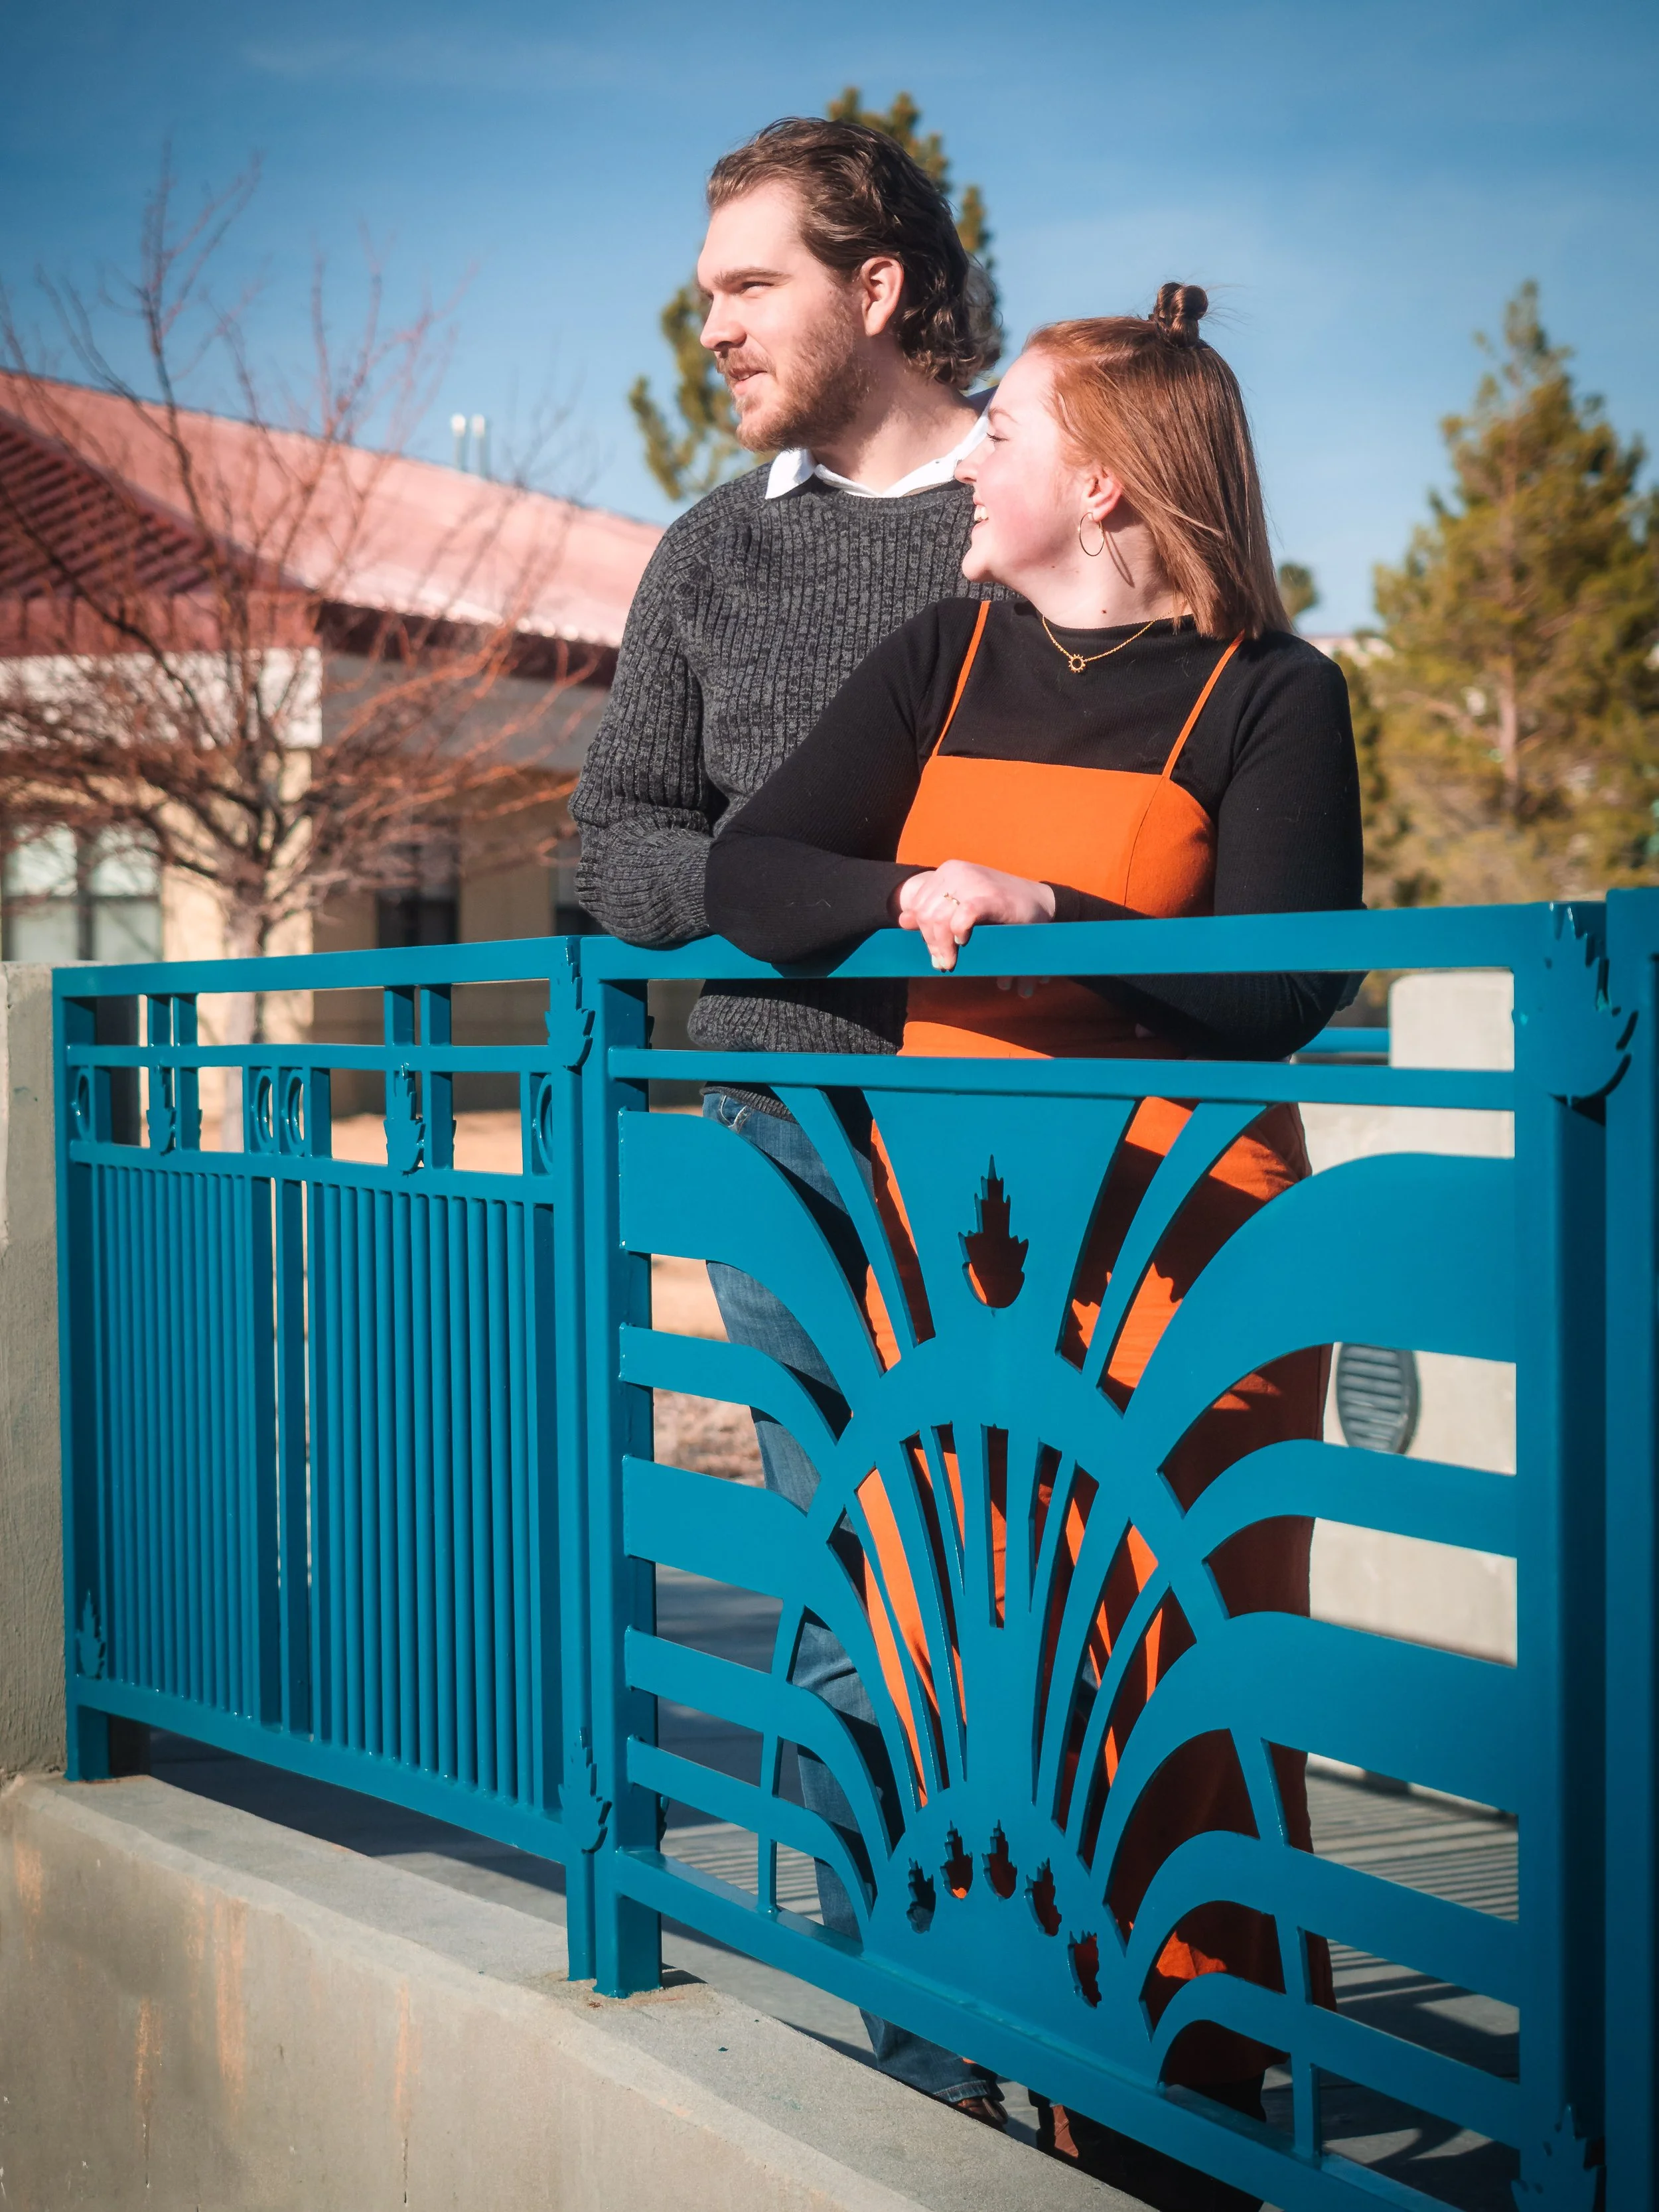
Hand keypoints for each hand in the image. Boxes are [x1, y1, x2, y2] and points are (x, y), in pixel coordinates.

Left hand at [893, 859, 1056, 971]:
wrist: (1039, 903)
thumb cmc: (999, 907)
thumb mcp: (961, 904)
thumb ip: (933, 911)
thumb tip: (903, 921)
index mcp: (947, 871)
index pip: (919, 905)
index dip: (922, 933)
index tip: (934, 953)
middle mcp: (957, 872)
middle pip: (926, 914)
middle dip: (931, 944)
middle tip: (943, 963)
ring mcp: (974, 882)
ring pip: (939, 918)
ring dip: (943, 947)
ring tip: (951, 962)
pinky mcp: (991, 897)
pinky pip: (963, 915)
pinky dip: (958, 931)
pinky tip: (963, 941)